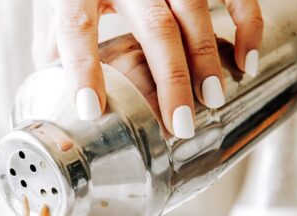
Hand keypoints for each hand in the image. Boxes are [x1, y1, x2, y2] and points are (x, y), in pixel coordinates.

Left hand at [32, 0, 262, 138]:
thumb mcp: (52, 14)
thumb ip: (55, 53)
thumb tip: (63, 104)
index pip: (78, 27)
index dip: (84, 70)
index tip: (92, 110)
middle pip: (154, 26)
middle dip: (171, 79)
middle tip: (180, 124)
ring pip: (194, 9)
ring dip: (207, 58)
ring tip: (212, 101)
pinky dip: (244, 23)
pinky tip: (244, 61)